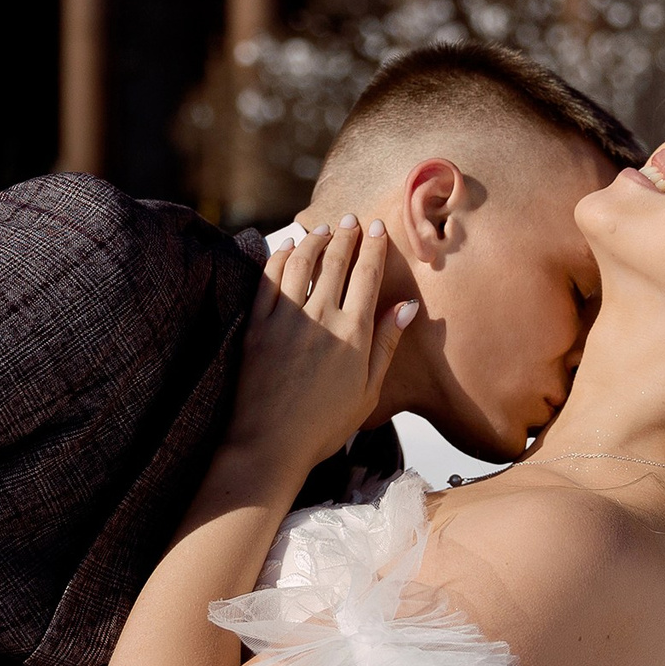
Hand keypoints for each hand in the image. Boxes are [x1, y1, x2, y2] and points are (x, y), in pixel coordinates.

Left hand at [224, 216, 416, 477]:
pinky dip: (279, 258)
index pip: (367, 275)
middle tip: (351, 220)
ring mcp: (285, 319)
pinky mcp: (257, 326)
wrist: (270, 445)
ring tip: (324, 230)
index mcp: (353, 333)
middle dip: (346, 235)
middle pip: (336, 261)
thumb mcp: (368, 391)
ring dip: (315, 240)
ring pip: (301, 262)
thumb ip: (386, 344)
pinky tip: (287, 249)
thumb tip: (407, 307)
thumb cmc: (324, 426)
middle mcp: (320, 318)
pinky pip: (268, 279)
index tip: (378, 228)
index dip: (374, 246)